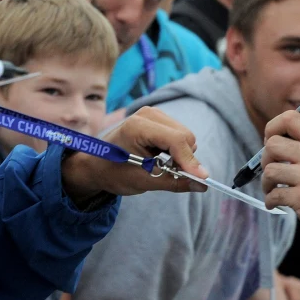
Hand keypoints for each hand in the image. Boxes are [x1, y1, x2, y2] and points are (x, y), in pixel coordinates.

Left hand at [60, 106, 206, 204]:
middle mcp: (147, 114)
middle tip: (170, 174)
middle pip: (185, 136)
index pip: (176, 140)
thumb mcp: (144, 182)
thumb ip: (175, 182)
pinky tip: (160, 157)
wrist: (96, 165)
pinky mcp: (157, 118)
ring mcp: (153, 113)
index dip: (190, 160)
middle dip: (184, 158)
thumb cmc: (114, 173)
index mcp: (138, 127)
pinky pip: (179, 134)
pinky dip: (176, 149)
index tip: (202, 179)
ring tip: (160, 165)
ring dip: (181, 154)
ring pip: (185, 135)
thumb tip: (203, 185)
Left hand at [261, 110, 299, 240]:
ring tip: (273, 189)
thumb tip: (275, 143)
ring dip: (266, 183)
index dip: (273, 127)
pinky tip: (277, 203)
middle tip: (272, 169)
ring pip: (270, 170)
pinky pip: (273, 195)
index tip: (270, 141)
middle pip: (272, 144)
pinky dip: (270, 201)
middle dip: (265, 159)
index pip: (291, 118)